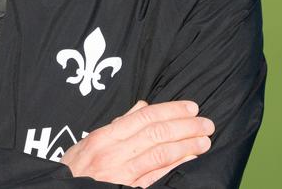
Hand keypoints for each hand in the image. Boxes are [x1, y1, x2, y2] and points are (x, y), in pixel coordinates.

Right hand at [60, 100, 213, 187]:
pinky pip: (156, 176)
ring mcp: (121, 173)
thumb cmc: (75, 170)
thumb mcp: (88, 143)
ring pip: (159, 153)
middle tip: (206, 123)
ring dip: (186, 145)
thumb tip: (142, 106)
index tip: (190, 107)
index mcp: (103, 137)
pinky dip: (175, 166)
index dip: (170, 110)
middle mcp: (113, 152)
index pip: (143, 116)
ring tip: (204, 139)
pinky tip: (190, 159)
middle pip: (156, 133)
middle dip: (185, 126)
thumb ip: (118, 124)